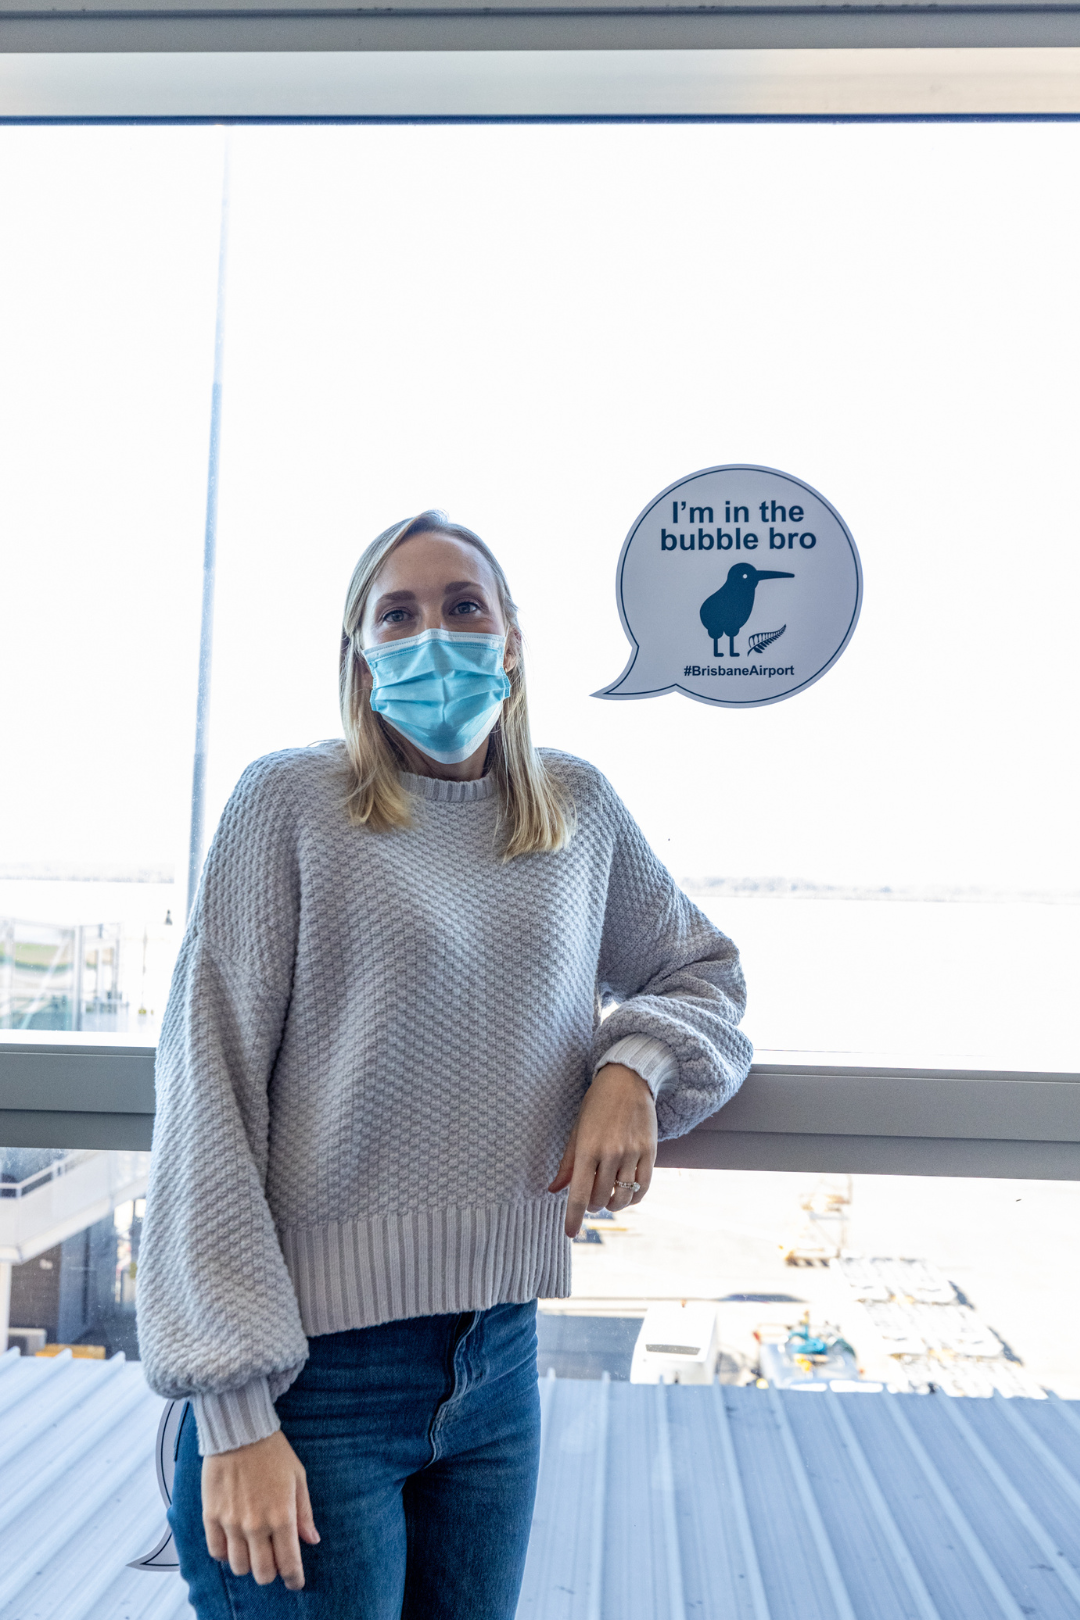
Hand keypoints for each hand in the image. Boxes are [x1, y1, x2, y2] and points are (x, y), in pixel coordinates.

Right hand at [202, 1428, 319, 1589]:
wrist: (240, 1431)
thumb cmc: (273, 1452)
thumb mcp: (298, 1478)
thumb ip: (304, 1513)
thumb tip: (312, 1540)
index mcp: (282, 1516)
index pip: (289, 1563)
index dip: (294, 1578)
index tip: (295, 1582)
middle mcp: (256, 1525)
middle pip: (262, 1573)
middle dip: (271, 1573)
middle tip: (274, 1562)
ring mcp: (231, 1523)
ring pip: (239, 1567)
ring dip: (248, 1565)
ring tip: (254, 1551)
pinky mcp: (211, 1516)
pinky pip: (217, 1552)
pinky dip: (226, 1554)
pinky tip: (234, 1543)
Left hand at [548, 1063, 657, 1238]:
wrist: (628, 1080)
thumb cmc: (597, 1104)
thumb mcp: (577, 1130)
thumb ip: (568, 1163)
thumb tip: (553, 1190)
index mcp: (587, 1148)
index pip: (578, 1193)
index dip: (573, 1217)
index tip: (570, 1233)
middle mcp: (610, 1153)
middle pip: (600, 1198)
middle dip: (592, 1205)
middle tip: (590, 1198)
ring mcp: (632, 1153)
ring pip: (622, 1197)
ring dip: (613, 1204)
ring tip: (607, 1198)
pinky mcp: (650, 1152)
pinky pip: (643, 1188)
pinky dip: (634, 1198)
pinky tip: (626, 1194)